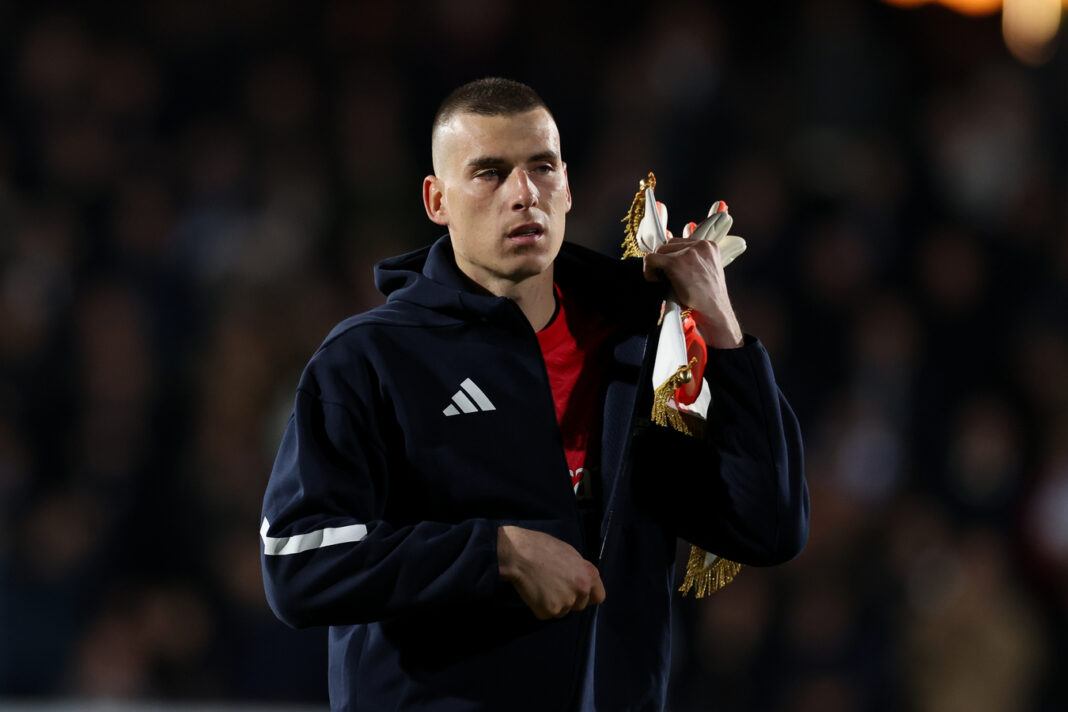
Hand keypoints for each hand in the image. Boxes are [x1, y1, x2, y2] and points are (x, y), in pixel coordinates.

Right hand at [497, 526, 605, 619]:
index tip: (578, 593)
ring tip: (543, 586)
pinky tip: (535, 592)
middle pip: (580, 606)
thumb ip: (580, 571)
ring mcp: (565, 602)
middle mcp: (581, 590)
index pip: (599, 597)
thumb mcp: (570, 554)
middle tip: (554, 585)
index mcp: (589, 575)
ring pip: (563, 611)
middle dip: (569, 599)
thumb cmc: (543, 548)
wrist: (520, 554)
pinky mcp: (549, 611)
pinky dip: (540, 606)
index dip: (588, 596)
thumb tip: (583, 582)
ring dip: (554, 604)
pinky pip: (547, 614)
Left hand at [642, 233, 743, 348]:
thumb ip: (694, 260)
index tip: (676, 272)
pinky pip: (650, 259)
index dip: (674, 257)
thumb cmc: (708, 297)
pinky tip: (657, 282)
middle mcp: (699, 245)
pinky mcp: (675, 263)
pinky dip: (649, 271)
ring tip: (666, 282)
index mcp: (708, 245)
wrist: (714, 311)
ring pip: (659, 251)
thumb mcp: (706, 271)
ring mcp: (687, 252)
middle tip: (669, 279)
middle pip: (669, 245)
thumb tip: (670, 257)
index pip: (680, 243)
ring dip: (658, 266)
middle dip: (665, 261)